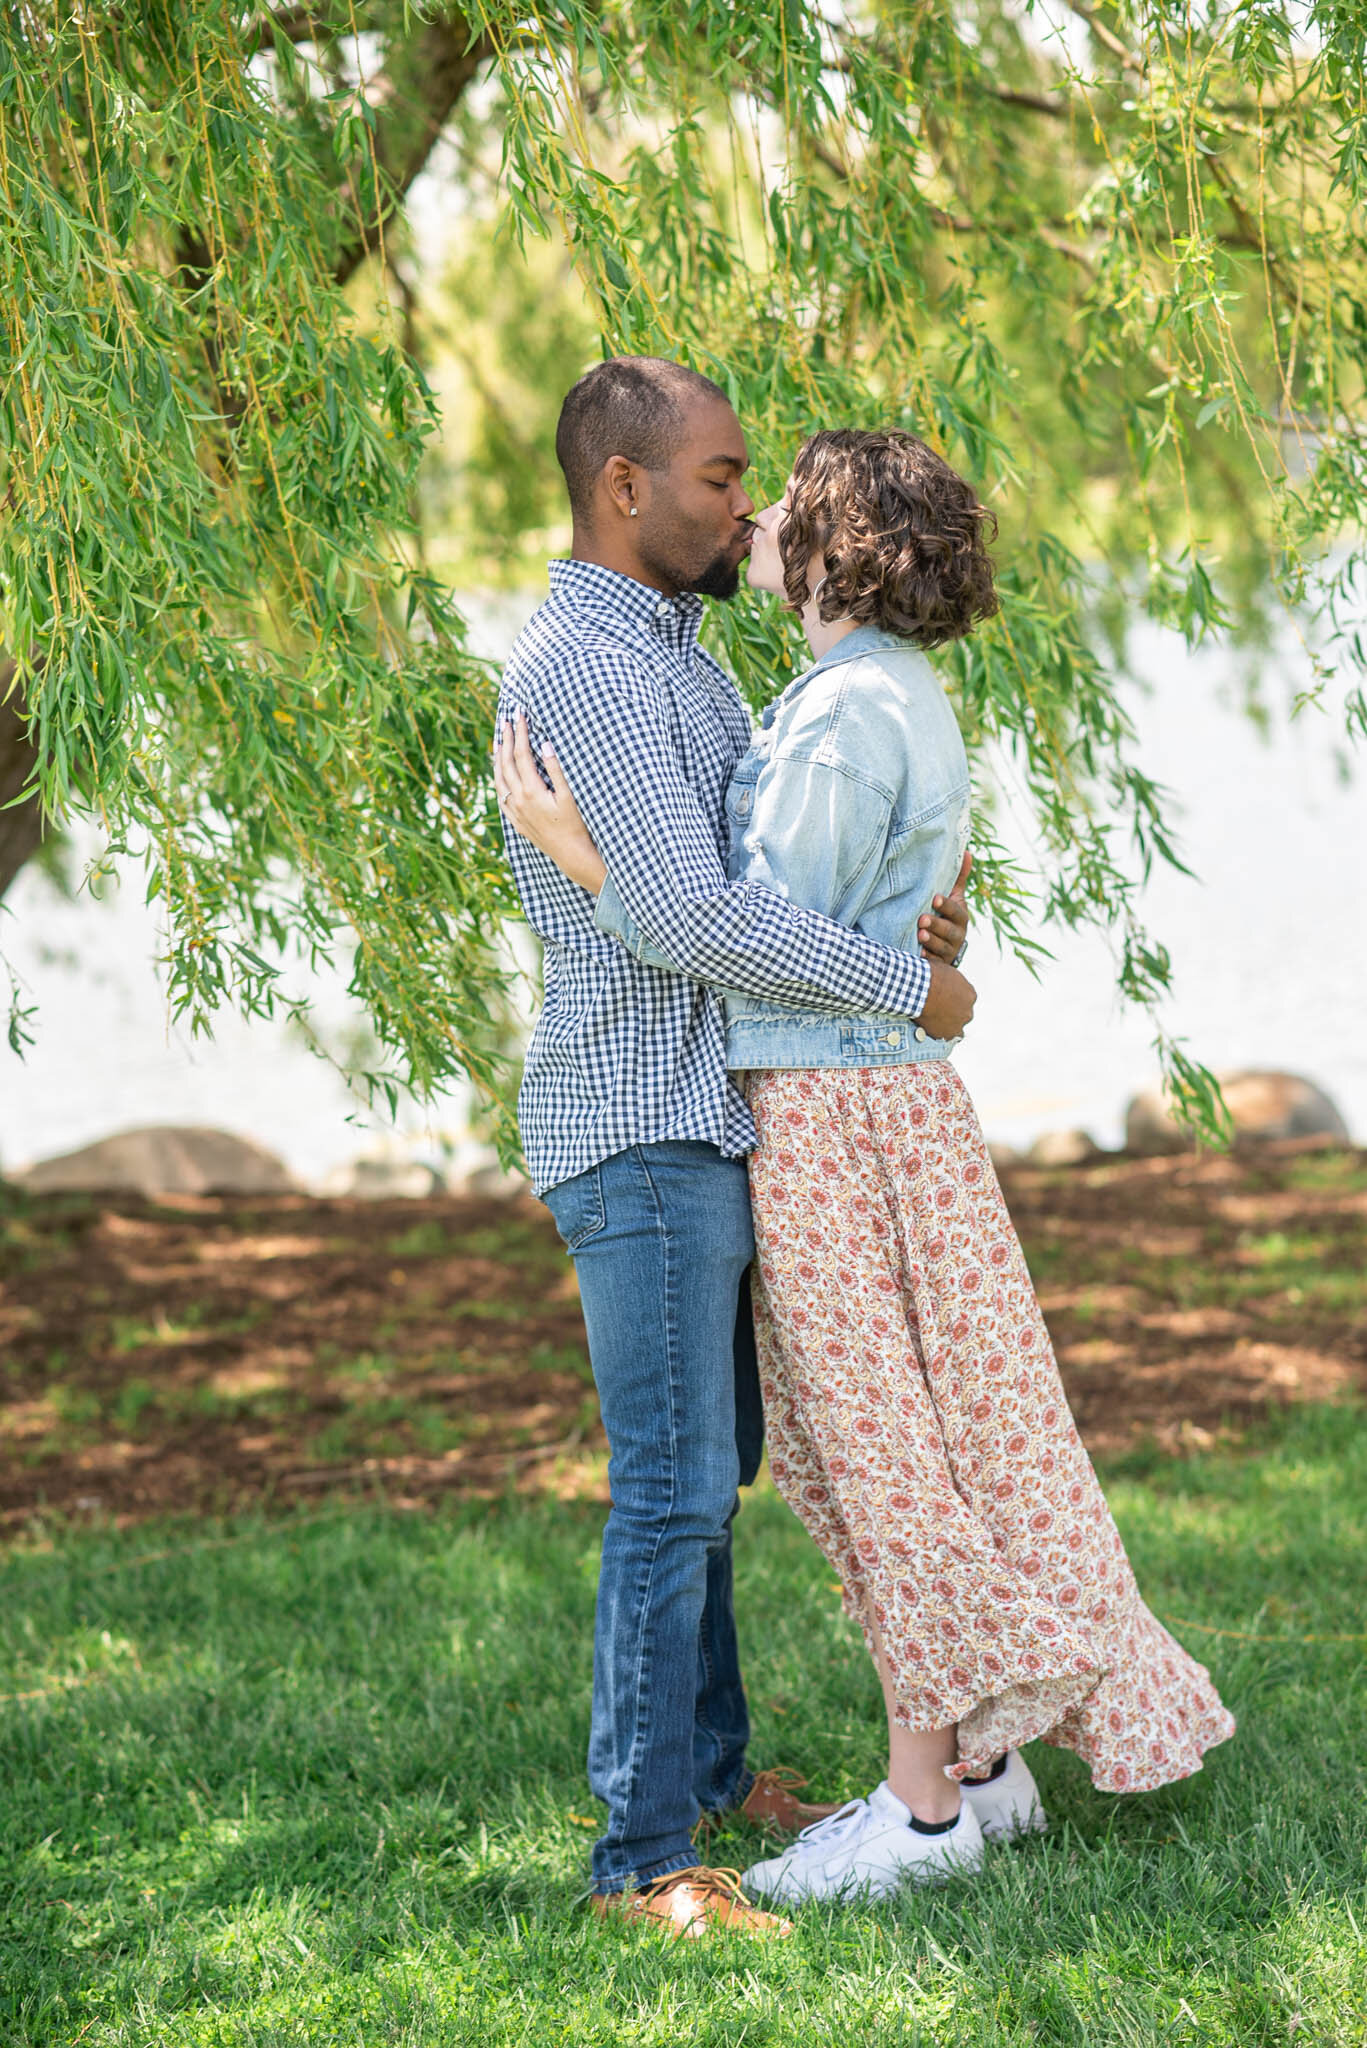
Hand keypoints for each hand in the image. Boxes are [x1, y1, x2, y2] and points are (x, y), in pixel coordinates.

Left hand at [493, 711, 607, 895]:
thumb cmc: (576, 825)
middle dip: (505, 739)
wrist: (571, 855)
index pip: (521, 754)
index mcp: (531, 791)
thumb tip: (544, 744)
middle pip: (506, 763)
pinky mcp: (515, 820)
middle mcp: (518, 800)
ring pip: (499, 778)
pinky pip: (500, 794)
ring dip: (497, 757)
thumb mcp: (570, 795)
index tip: (519, 716)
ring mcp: (514, 811)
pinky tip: (499, 771)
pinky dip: (498, 778)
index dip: (519, 733)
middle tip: (505, 721)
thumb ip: (556, 769)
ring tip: (498, 740)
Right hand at [916, 959, 976, 1038]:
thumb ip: (949, 978)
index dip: (954, 999)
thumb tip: (942, 971)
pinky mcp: (948, 1034)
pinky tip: (933, 1029)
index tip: (945, 999)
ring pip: (957, 1026)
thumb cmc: (928, 975)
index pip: (966, 999)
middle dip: (953, 1012)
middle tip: (938, 1009)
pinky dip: (941, 1033)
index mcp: (970, 993)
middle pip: (963, 1013)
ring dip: (948, 1024)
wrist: (918, 988)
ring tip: (934, 1020)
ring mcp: (959, 1023)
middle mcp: (969, 1010)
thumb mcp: (944, 970)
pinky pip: (948, 1037)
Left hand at [917, 850, 970, 962]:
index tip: (934, 898)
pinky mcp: (939, 963)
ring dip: (931, 941)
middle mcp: (958, 935)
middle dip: (937, 925)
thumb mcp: (954, 897)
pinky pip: (935, 963)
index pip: (955, 911)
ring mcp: (949, 950)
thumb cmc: (947, 916)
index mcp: (960, 917)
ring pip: (942, 947)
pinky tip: (919, 955)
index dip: (946, 905)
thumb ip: (958, 877)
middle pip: (949, 930)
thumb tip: (966, 851)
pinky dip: (927, 959)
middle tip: (922, 919)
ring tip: (920, 934)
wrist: (946, 947)